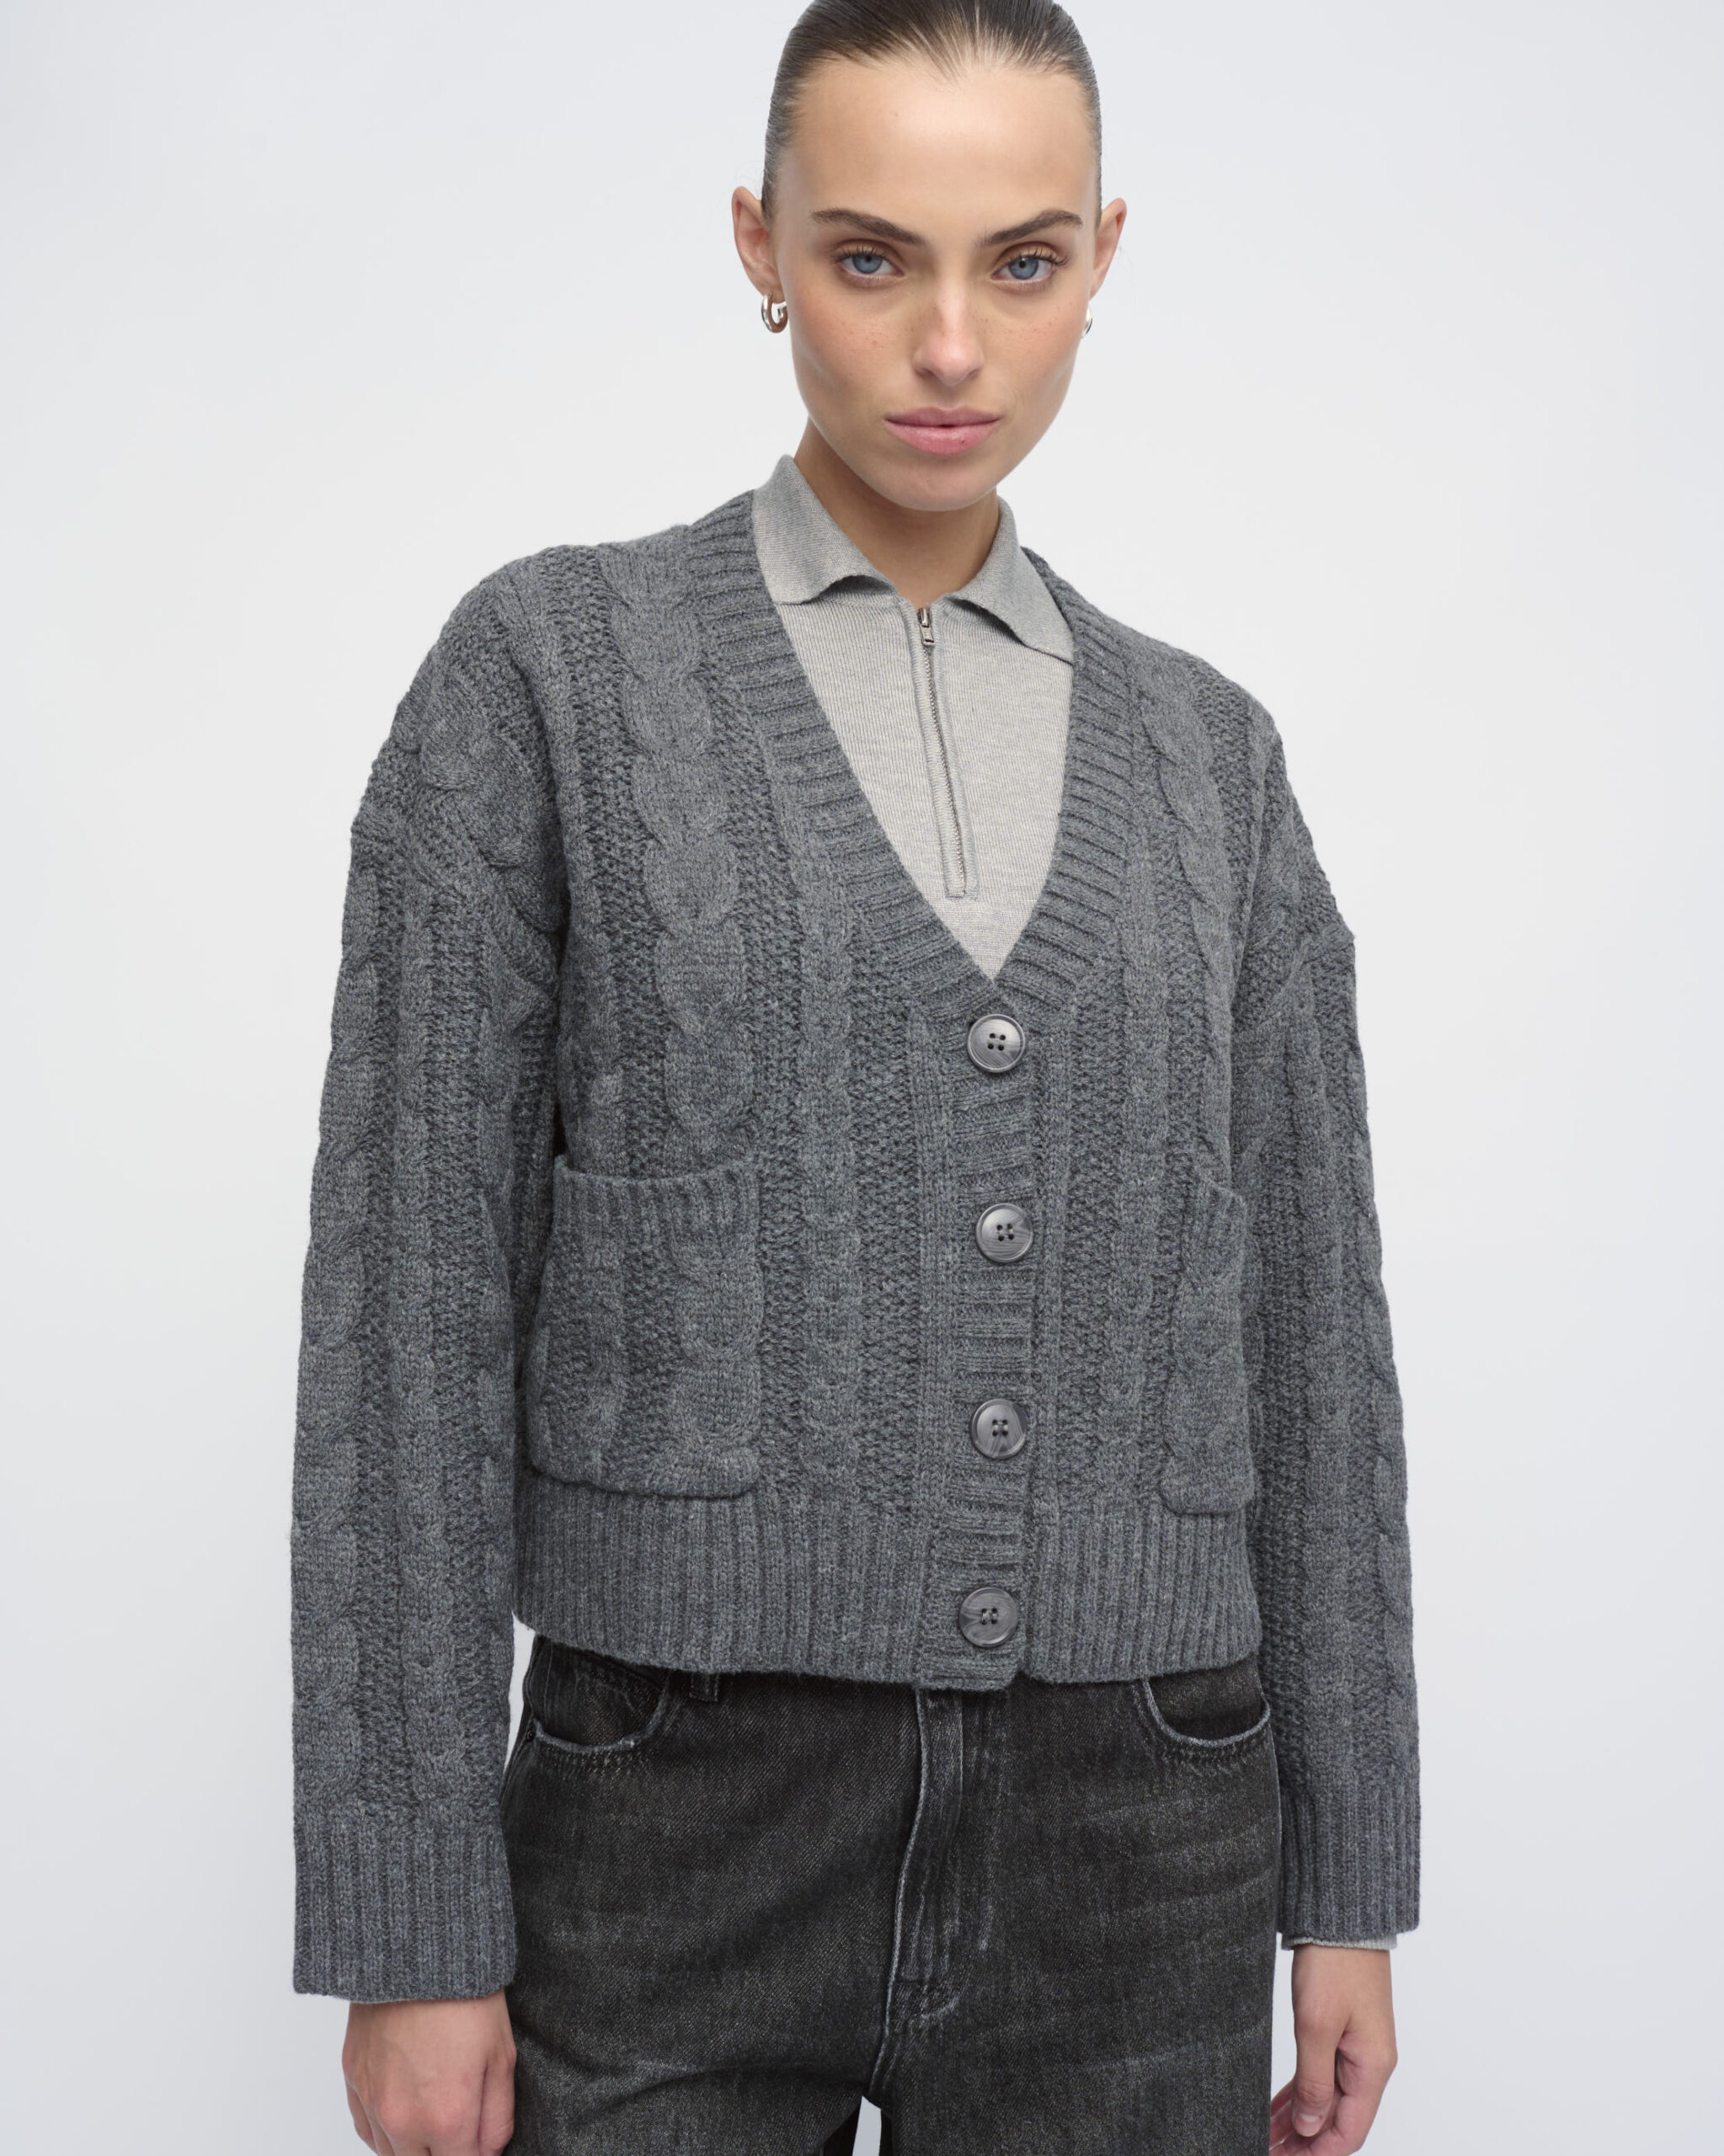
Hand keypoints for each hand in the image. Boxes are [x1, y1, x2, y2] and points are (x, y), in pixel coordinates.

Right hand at [342, 1991, 516, 2155]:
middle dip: (445, 2151)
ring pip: (392, 2154)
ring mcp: (373, 2103)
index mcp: (447, 2118)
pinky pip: (367, 2130)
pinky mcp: (352, 2082)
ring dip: (414, 2146)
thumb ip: (497, 2117)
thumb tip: (489, 2151)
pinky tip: (406, 2108)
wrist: (417, 1951)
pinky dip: (386, 2130)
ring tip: (434, 2110)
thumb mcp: (502, 2056)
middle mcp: (404, 2120)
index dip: (476, 2155)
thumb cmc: (465, 1996)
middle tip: (460, 2126)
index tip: (479, 2139)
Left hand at [1270, 1946, 1396, 2152]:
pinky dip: (1300, 2093)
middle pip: (1337, 2120)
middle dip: (1304, 2141)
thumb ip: (1314, 2080)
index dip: (1317, 2152)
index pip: (1349, 2132)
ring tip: (1266, 2135)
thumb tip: (1311, 2127)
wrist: (1342, 1915)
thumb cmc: (1335, 1963)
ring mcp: (1355, 2048)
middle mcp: (1368, 2064)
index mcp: (1372, 2067)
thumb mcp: (1317, 2024)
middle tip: (1266, 2149)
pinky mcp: (1341, 2031)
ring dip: (1299, 2120)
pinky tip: (1278, 2107)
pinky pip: (1321, 2075)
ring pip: (1327, 2099)